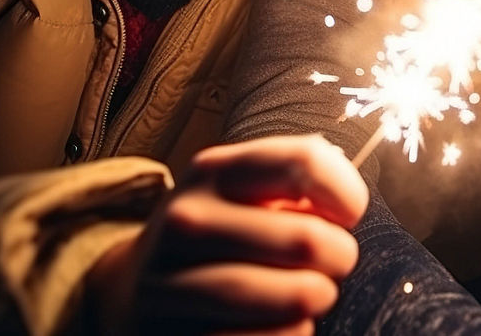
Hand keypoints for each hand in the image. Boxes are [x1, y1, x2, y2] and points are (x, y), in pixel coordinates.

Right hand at [87, 134, 368, 334]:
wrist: (132, 293)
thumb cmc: (216, 237)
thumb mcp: (243, 192)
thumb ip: (297, 181)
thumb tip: (345, 203)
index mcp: (213, 172)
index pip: (303, 162)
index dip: (345, 192)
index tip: (348, 213)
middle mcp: (187, 221)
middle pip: (308, 239)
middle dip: (340, 255)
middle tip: (334, 261)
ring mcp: (173, 284)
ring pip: (295, 296)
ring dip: (318, 296)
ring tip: (313, 292)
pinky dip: (292, 332)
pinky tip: (281, 322)